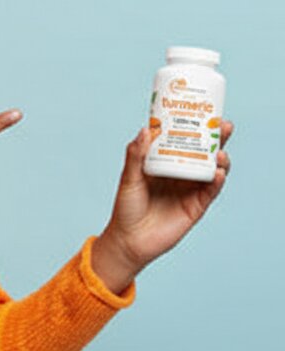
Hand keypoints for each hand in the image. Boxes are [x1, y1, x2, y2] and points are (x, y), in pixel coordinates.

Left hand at [92, 121, 233, 293]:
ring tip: (220, 153)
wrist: (129, 239)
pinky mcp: (196, 206)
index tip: (203, 110)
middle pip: (202, 151)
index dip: (194, 126)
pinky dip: (217, 181)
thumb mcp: (128, 177)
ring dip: (220, 158)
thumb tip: (146, 129)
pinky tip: (219, 172)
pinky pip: (211, 191)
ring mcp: (190, 189)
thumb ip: (136, 155)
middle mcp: (180, 172)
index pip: (182, 139)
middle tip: (224, 126)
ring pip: (211, 169)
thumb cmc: (126, 206)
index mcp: (164, 161)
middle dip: (216, 138)